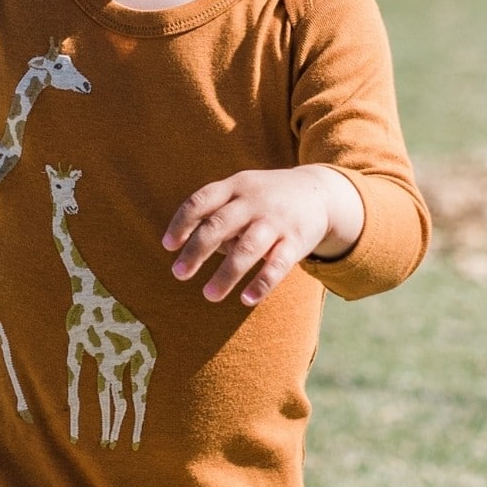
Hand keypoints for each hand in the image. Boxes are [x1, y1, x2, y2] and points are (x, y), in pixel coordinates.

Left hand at [162, 165, 364, 306]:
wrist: (319, 191)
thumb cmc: (265, 197)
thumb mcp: (241, 191)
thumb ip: (217, 214)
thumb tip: (191, 249)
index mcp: (234, 186)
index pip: (201, 201)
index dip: (182, 222)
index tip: (168, 245)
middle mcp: (253, 202)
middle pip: (218, 226)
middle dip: (196, 251)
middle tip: (178, 273)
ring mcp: (275, 221)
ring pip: (247, 248)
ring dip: (226, 274)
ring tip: (209, 295)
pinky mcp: (296, 241)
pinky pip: (277, 266)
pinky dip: (261, 283)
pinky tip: (246, 299)